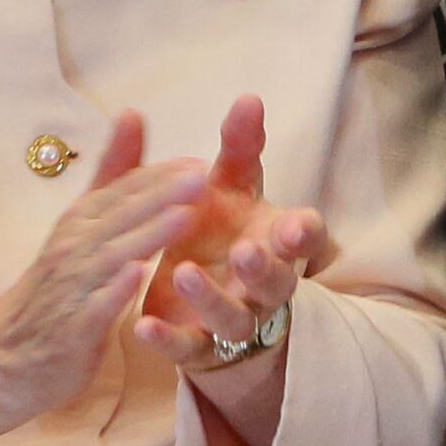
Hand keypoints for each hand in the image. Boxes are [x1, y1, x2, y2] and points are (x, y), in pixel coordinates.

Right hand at [0, 111, 209, 445]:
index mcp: (80, 221)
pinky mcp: (70, 329)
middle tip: (205, 175)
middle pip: (121, 215)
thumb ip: (113, 175)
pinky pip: (94, 307)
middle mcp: (73, 248)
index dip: (162, 174)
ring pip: (111, 256)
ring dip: (148, 234)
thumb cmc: (55, 286)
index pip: (124, 189)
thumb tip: (133, 114)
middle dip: (162, 193)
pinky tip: (138, 278)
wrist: (3, 356)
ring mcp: (70, 288)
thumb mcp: (82, 225)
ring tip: (187, 216)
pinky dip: (114, 291)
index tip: (202, 159)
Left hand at [129, 95, 334, 405]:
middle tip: (245, 248)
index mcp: (276, 241)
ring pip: (233, 318)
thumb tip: (248, 97)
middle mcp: (262, 284)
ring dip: (212, 298)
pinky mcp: (197, 346)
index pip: (304, 237)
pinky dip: (167, 339)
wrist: (203, 297)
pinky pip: (187, 348)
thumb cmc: (223, 229)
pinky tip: (141, 324)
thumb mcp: (231, 187)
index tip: (294, 224)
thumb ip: (240, 148)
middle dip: (263, 267)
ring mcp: (231, 319)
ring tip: (184, 272)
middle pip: (276, 282)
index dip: (302, 234)